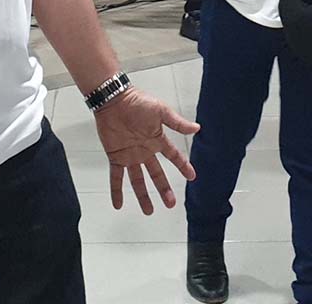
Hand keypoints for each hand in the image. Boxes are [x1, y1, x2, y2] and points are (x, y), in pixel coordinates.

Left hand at [94, 88, 200, 213]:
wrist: (114, 100)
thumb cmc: (137, 102)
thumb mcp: (161, 111)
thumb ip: (177, 123)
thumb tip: (197, 128)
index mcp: (157, 139)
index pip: (173, 156)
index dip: (183, 166)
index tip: (192, 177)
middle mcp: (145, 151)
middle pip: (157, 174)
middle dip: (164, 189)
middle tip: (170, 204)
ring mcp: (131, 155)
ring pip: (138, 180)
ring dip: (143, 195)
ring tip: (149, 211)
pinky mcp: (116, 157)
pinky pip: (116, 177)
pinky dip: (116, 191)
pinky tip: (118, 204)